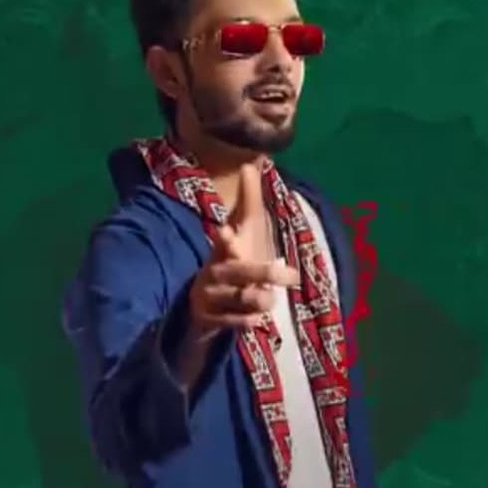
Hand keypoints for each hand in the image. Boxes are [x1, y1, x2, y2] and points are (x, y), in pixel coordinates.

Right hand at [189, 163, 299, 330]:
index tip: (225, 231)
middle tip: (288, 273)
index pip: (225, 240)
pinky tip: (258, 322)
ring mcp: (211, 297)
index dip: (227, 238)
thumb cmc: (231, 259)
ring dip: (256, 298)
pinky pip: (229, 322)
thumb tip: (250, 164)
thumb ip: (248, 201)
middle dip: (259, 271)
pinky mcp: (210, 320)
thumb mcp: (241, 232)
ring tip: (271, 299)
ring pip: (235, 298)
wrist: (199, 305)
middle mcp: (214, 271)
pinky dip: (244, 321)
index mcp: (222, 249)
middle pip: (235, 271)